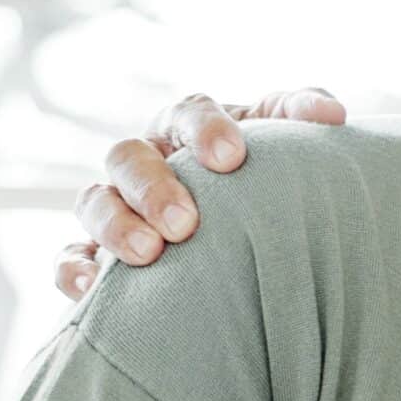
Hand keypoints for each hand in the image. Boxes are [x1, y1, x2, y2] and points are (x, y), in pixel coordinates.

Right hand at [56, 88, 348, 300]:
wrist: (251, 247)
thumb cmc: (266, 182)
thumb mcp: (285, 147)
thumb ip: (302, 118)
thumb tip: (331, 116)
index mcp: (190, 130)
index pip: (188, 112)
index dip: (205, 129)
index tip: (232, 158)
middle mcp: (146, 161)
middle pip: (129, 155)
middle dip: (154, 185)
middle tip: (186, 221)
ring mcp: (115, 206)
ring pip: (94, 200)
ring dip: (116, 224)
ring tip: (150, 253)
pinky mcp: (96, 255)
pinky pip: (69, 256)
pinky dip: (74, 268)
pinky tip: (90, 288)